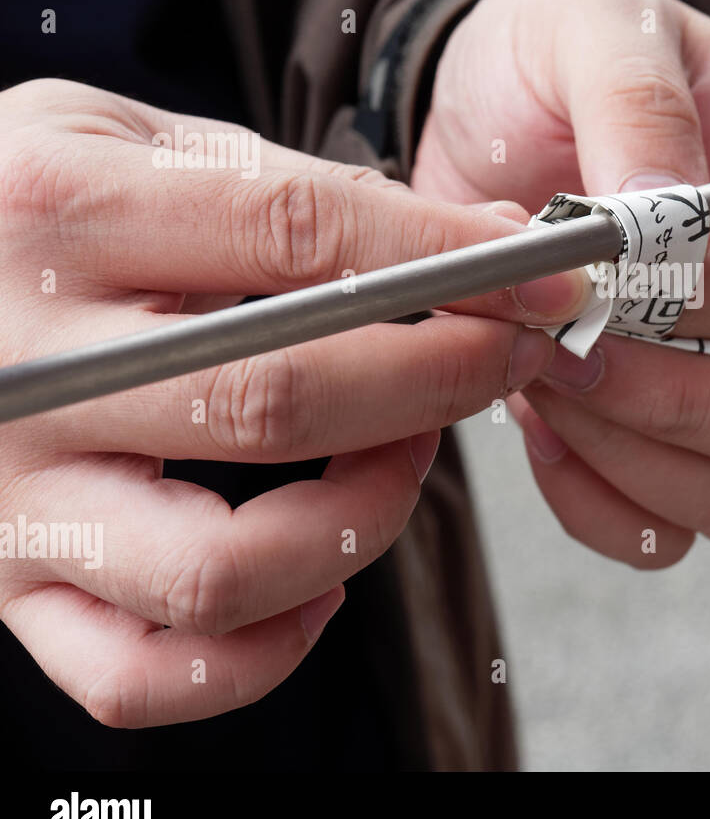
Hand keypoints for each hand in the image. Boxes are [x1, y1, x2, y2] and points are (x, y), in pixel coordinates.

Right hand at [0, 79, 592, 725]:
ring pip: (221, 569)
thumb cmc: (35, 204)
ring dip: (362, 518)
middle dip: (437, 383)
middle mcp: (27, 369)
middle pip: (274, 403)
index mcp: (56, 212)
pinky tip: (320, 579)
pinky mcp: (12, 585)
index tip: (546, 280)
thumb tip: (489, 246)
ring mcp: (12, 496)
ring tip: (404, 454)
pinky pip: (142, 677)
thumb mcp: (135, 141)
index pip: (299, 238)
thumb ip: (298, 190)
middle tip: (503, 357)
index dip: (450, 264)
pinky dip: (262, 652)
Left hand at [412, 0, 709, 565]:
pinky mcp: (673, 438)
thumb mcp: (594, 36)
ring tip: (542, 376)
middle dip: (676, 404)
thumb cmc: (564, 58)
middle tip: (567, 354)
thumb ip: (638, 109)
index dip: (700, 300)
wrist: (496, 117)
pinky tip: (541, 431)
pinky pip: (665, 528)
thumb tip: (663, 213)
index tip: (594, 286)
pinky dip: (598, 504)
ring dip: (630, 459)